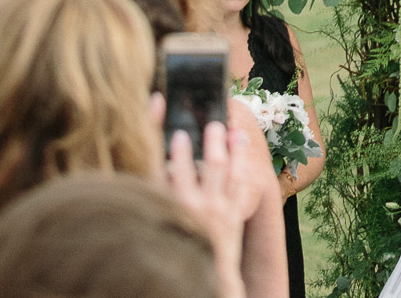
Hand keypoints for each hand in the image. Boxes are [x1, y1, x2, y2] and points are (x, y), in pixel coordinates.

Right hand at [164, 120, 246, 297]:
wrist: (198, 277)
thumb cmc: (173, 242)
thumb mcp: (161, 214)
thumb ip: (159, 188)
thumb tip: (159, 159)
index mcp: (176, 208)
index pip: (177, 173)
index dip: (179, 152)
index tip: (180, 134)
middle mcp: (199, 209)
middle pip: (212, 166)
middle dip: (213, 141)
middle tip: (213, 124)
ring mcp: (219, 212)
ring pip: (231, 171)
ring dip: (232, 147)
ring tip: (229, 129)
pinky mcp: (233, 216)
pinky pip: (241, 184)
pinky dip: (242, 163)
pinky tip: (240, 146)